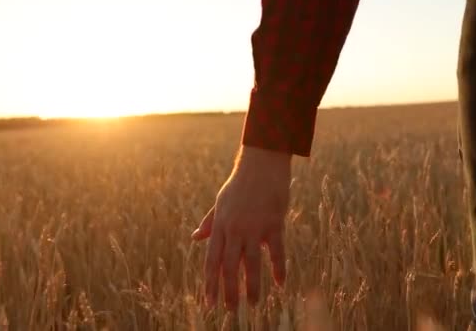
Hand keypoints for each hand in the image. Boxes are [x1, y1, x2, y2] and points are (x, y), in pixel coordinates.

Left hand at [192, 146, 291, 309]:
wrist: (262, 164)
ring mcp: (255, 227)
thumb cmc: (240, 184)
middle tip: (229, 311)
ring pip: (252, 263)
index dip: (210, 283)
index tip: (208, 303)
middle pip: (230, 267)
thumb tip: (195, 238)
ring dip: (252, 287)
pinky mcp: (274, 223)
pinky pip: (276, 251)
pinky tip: (280, 284)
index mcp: (220, 226)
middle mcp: (235, 229)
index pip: (212, 260)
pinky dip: (278, 268)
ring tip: (253, 305)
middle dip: (228, 291)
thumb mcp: (220, 203)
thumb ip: (209, 223)